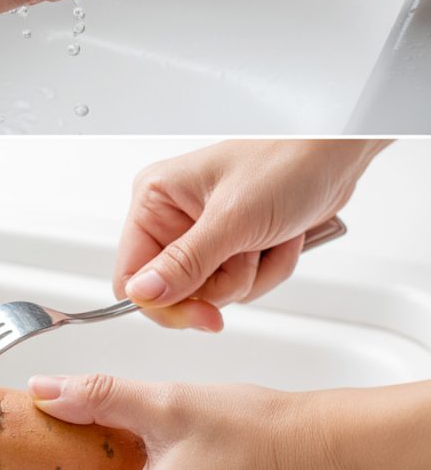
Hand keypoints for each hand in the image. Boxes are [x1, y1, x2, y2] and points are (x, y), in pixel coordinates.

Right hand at [114, 139, 388, 329]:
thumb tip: (142, 293)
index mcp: (155, 201)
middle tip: (248, 250)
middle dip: (226, 280)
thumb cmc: (284, 162)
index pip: (133, 276)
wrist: (335, 154)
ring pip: (215, 291)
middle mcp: (174, 217)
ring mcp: (206, 233)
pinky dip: (270, 269)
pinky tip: (282, 239)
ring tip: (270, 237)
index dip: (165, 304)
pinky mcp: (235, 244)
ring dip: (254, 273)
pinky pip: (243, 283)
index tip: (203, 315)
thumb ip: (185, 263)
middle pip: (179, 291)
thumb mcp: (231, 219)